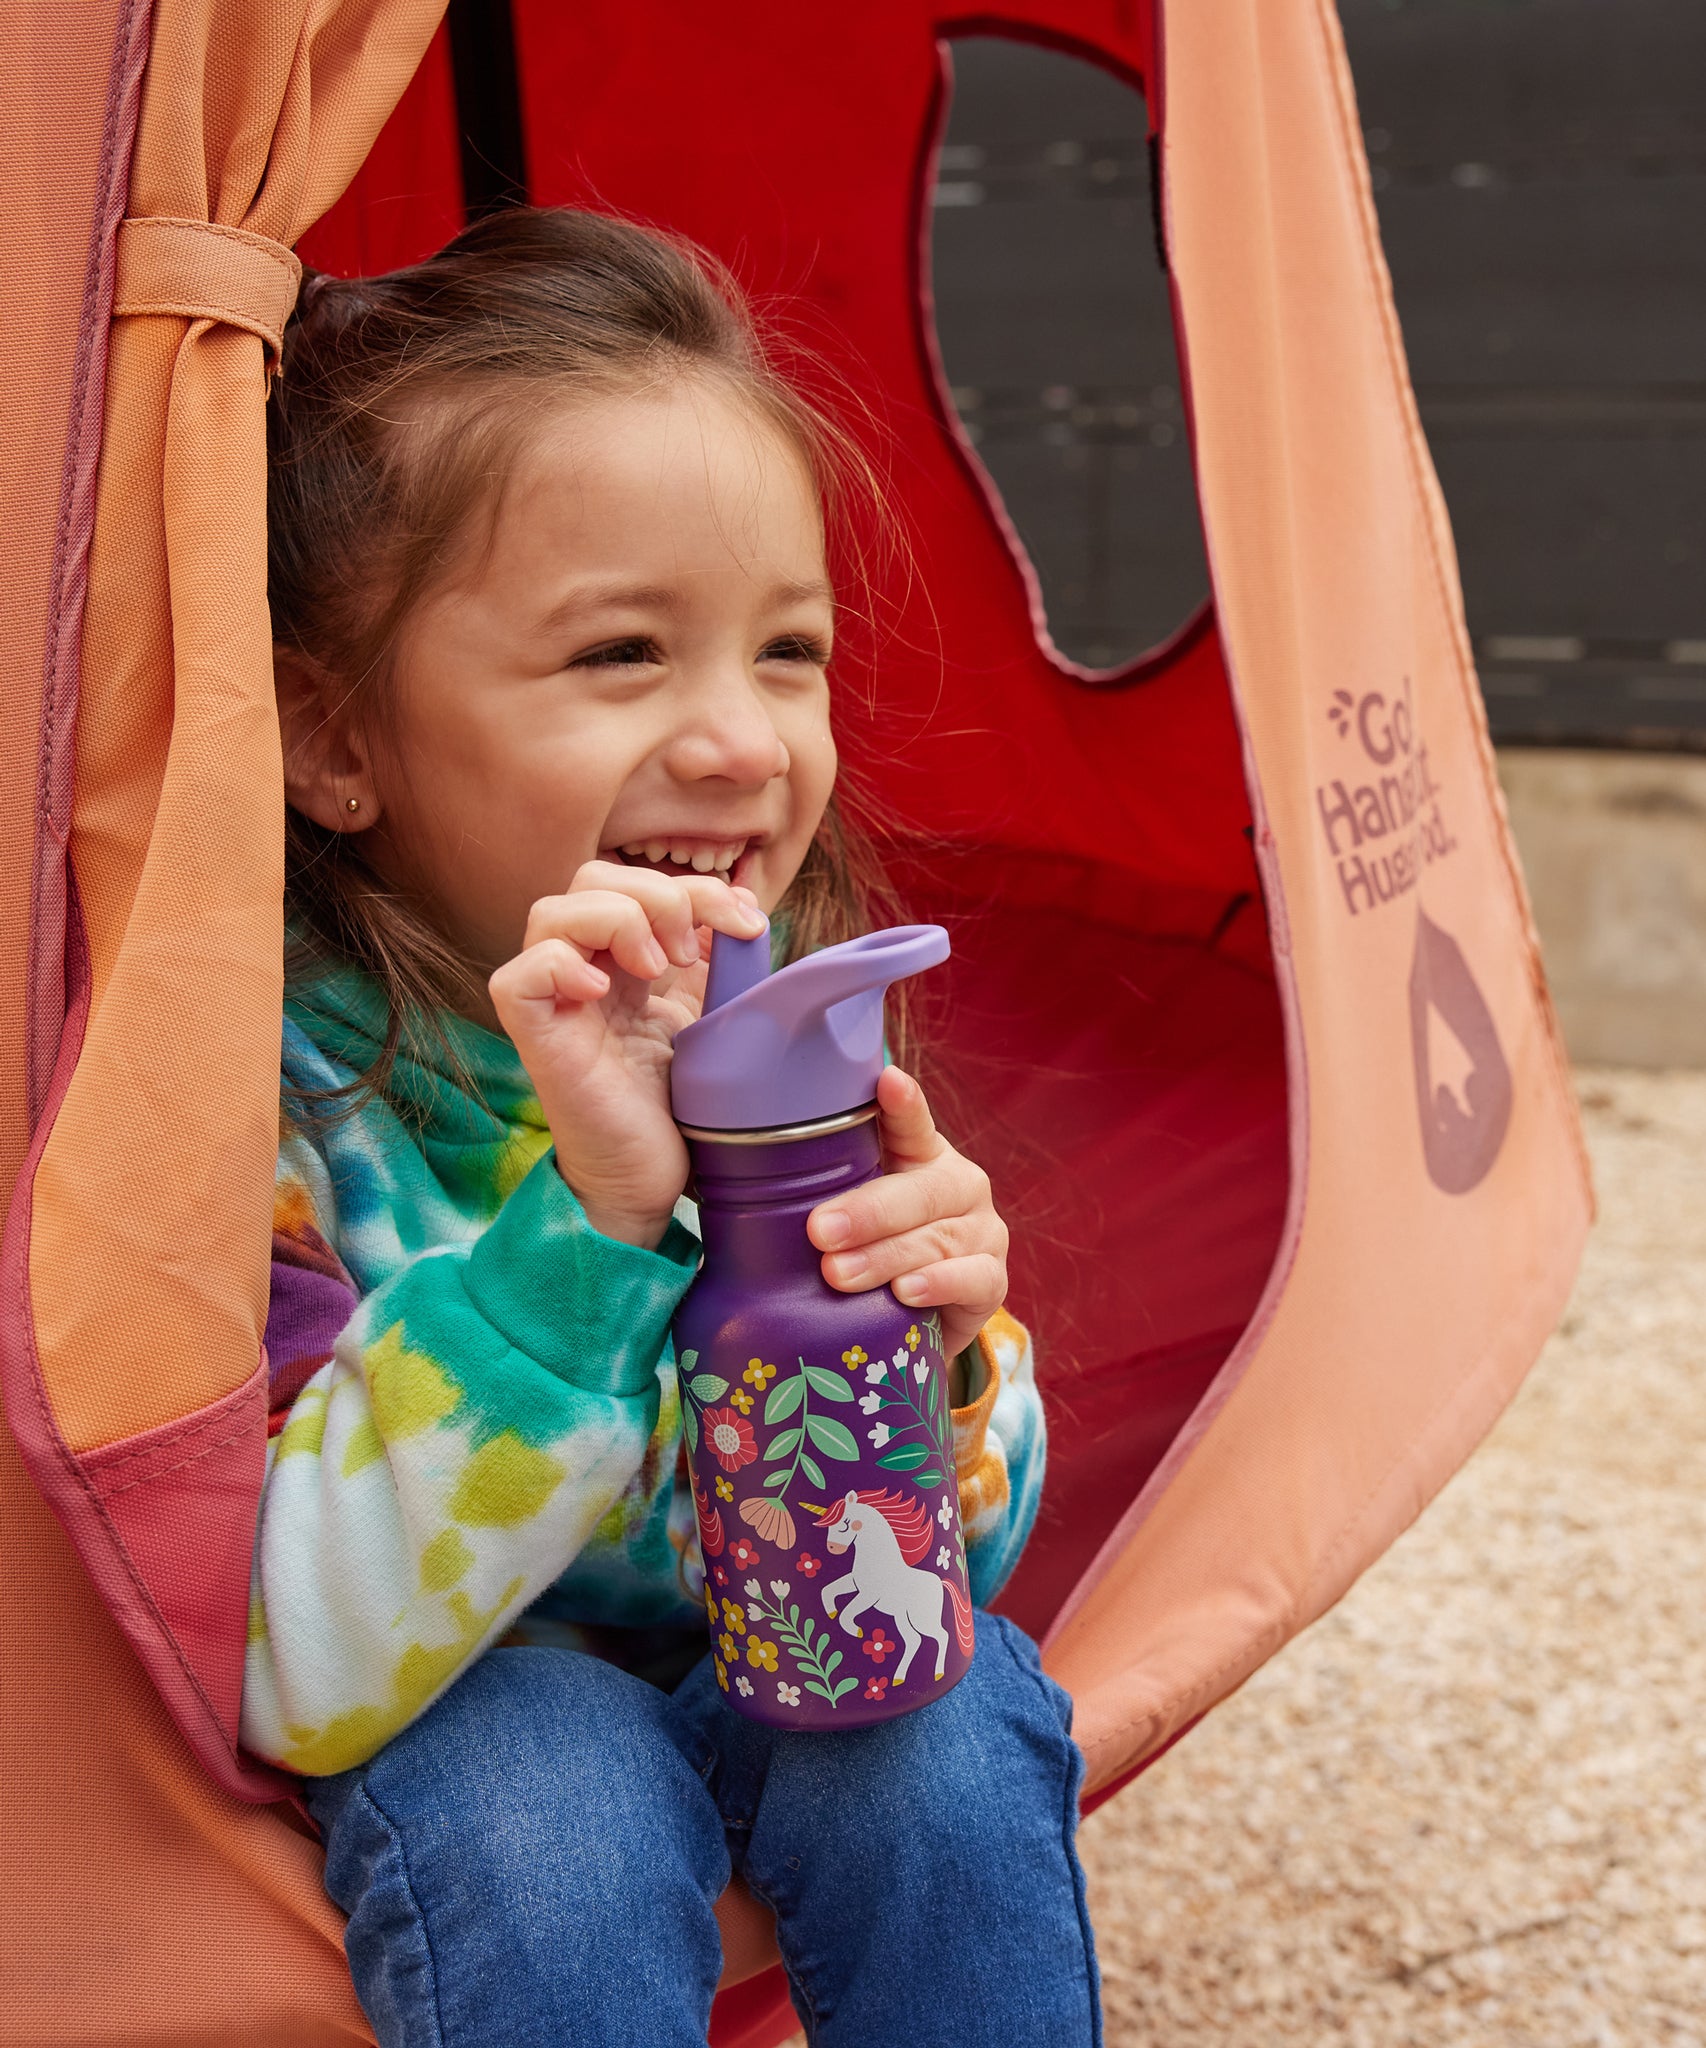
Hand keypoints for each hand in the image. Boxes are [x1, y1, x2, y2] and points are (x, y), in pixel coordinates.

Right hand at [488, 861, 766, 1247]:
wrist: (652, 1179)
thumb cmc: (677, 1108)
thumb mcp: (711, 1017)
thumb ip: (718, 961)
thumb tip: (740, 908)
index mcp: (622, 961)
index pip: (638, 883)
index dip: (695, 887)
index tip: (745, 922)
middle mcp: (582, 972)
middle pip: (592, 880)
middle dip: (657, 895)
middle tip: (691, 952)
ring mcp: (554, 1002)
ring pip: (551, 912)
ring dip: (619, 921)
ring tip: (657, 969)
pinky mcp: (535, 1038)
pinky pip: (519, 976)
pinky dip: (560, 966)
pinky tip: (602, 994)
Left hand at [805, 1065, 1008, 1361]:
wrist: (919, 1322)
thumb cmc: (868, 1253)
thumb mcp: (843, 1214)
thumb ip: (810, 1187)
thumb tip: (718, 1167)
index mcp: (919, 1155)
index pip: (910, 1122)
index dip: (901, 1104)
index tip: (887, 1083)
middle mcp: (958, 1185)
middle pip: (921, 1190)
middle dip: (867, 1212)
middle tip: (819, 1230)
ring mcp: (981, 1231)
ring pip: (937, 1238)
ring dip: (886, 1256)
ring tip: (839, 1274)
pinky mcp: (993, 1280)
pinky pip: (972, 1279)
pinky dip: (938, 1285)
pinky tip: (905, 1293)